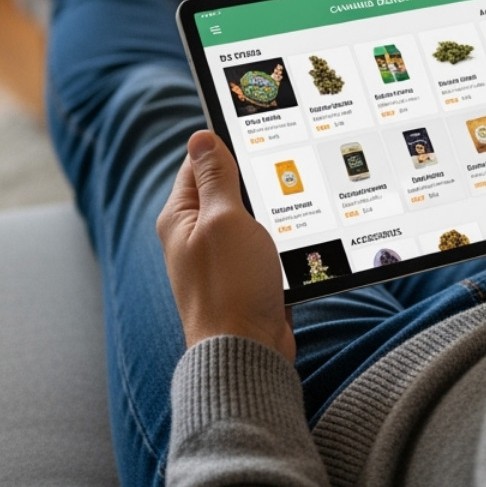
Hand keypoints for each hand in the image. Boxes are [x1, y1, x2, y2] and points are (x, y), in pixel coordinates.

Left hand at [157, 130, 295, 360]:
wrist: (247, 353)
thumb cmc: (230, 287)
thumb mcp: (224, 219)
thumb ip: (216, 177)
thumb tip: (201, 136)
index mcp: (181, 216)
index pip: (200, 162)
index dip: (229, 145)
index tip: (262, 133)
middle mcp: (197, 235)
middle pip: (230, 188)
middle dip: (259, 180)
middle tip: (289, 170)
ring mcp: (222, 259)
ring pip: (254, 218)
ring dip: (275, 213)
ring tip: (299, 206)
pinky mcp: (246, 278)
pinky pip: (267, 246)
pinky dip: (283, 240)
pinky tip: (304, 237)